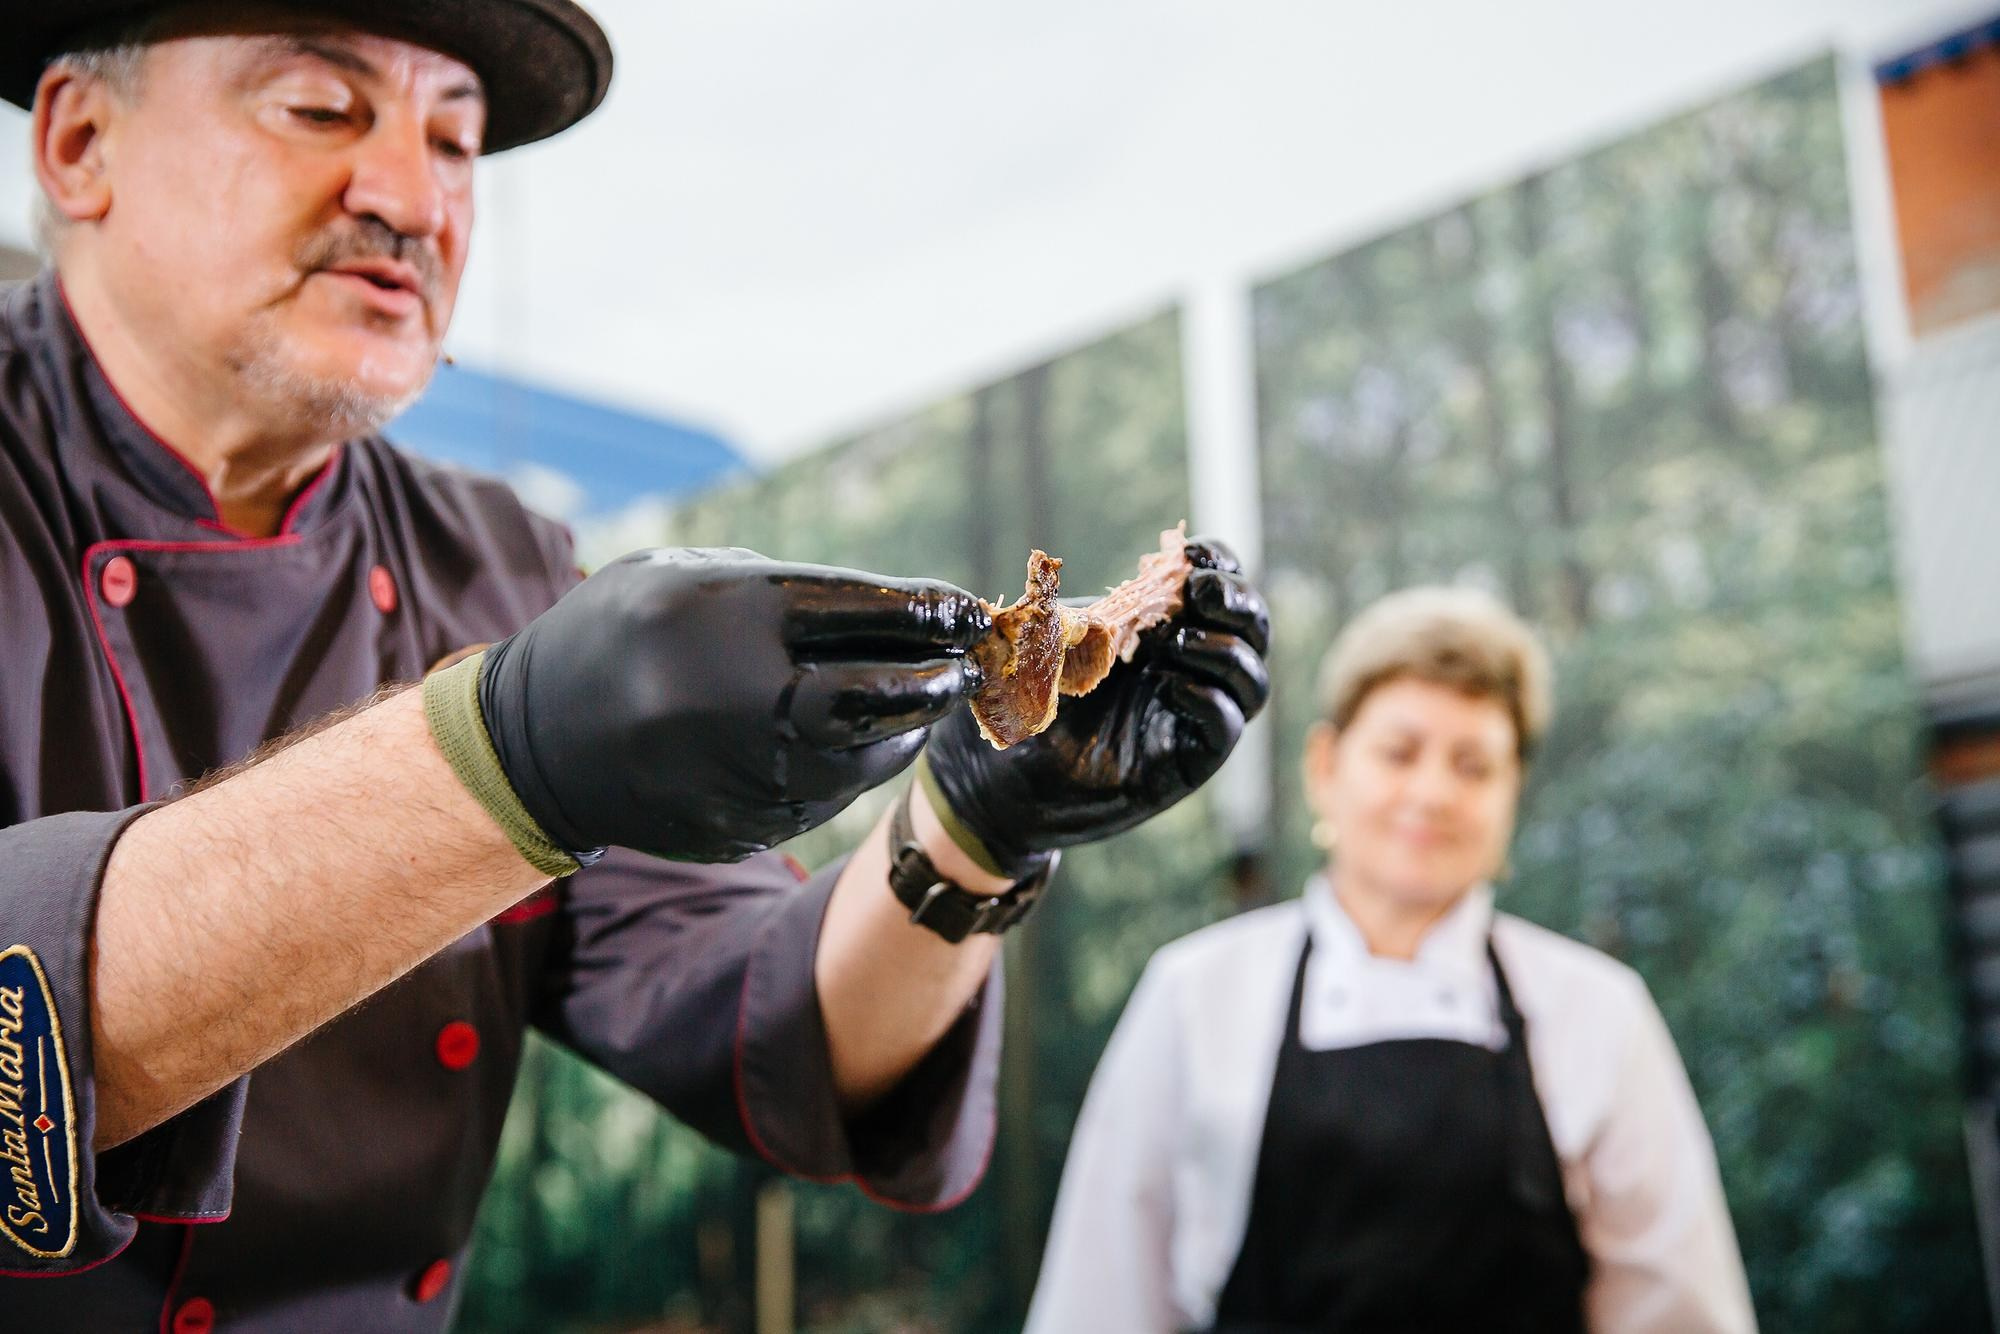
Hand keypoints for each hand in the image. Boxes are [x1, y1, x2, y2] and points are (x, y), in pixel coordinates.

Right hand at [478, 548, 990, 861]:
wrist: (534, 740)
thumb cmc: (625, 631)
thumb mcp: (687, 576)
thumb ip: (786, 591)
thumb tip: (901, 617)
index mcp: (726, 614)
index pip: (860, 610)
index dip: (927, 610)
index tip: (970, 610)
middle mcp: (737, 697)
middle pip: (877, 694)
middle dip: (936, 680)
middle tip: (968, 665)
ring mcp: (738, 773)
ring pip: (862, 759)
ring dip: (904, 730)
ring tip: (924, 701)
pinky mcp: (736, 827)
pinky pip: (823, 799)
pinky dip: (854, 768)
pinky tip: (864, 743)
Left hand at [922, 538, 1269, 875]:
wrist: (1003, 778)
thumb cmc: (1028, 704)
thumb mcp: (1057, 641)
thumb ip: (1093, 609)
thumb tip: (1132, 578)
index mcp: (1164, 628)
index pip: (1221, 586)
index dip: (1218, 563)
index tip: (1191, 553)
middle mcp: (1190, 667)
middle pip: (1252, 627)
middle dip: (1236, 600)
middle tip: (1199, 590)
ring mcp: (1192, 714)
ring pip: (1250, 677)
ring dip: (1225, 648)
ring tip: (1177, 640)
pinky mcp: (1187, 759)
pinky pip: (1224, 724)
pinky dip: (1208, 697)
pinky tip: (1169, 684)